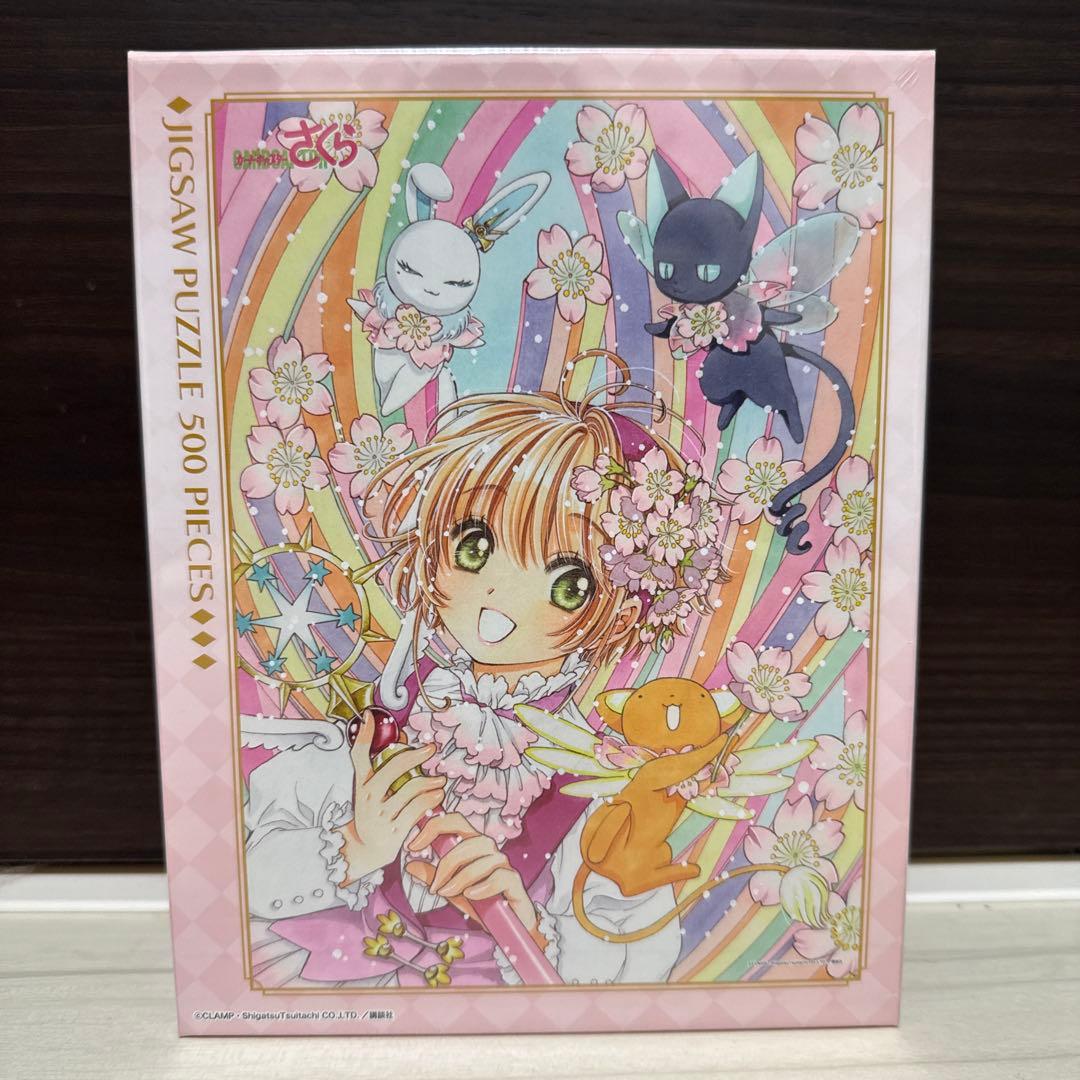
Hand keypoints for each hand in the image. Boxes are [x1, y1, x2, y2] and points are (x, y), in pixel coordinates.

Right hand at [337, 710, 445, 884]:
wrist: (364, 849)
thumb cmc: (373, 812)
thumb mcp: (371, 789)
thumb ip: (383, 765)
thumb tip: (402, 735)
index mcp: (362, 785)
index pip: (358, 756)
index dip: (364, 735)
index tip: (371, 715)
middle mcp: (368, 798)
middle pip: (394, 768)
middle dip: (415, 755)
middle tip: (431, 749)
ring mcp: (380, 816)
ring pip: (411, 789)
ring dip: (430, 782)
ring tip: (440, 781)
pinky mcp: (393, 832)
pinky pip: (417, 809)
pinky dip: (430, 799)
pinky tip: (438, 795)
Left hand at [405, 812, 538, 936]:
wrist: (508, 926)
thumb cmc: (480, 904)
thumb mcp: (452, 892)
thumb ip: (434, 878)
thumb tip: (410, 864)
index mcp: (472, 845)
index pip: (455, 821)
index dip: (433, 826)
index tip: (412, 845)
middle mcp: (489, 849)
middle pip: (467, 842)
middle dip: (445, 864)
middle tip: (434, 888)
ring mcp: (503, 863)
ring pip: (481, 860)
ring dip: (460, 879)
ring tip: (448, 895)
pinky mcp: (514, 881)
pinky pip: (499, 876)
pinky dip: (482, 886)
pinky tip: (471, 896)